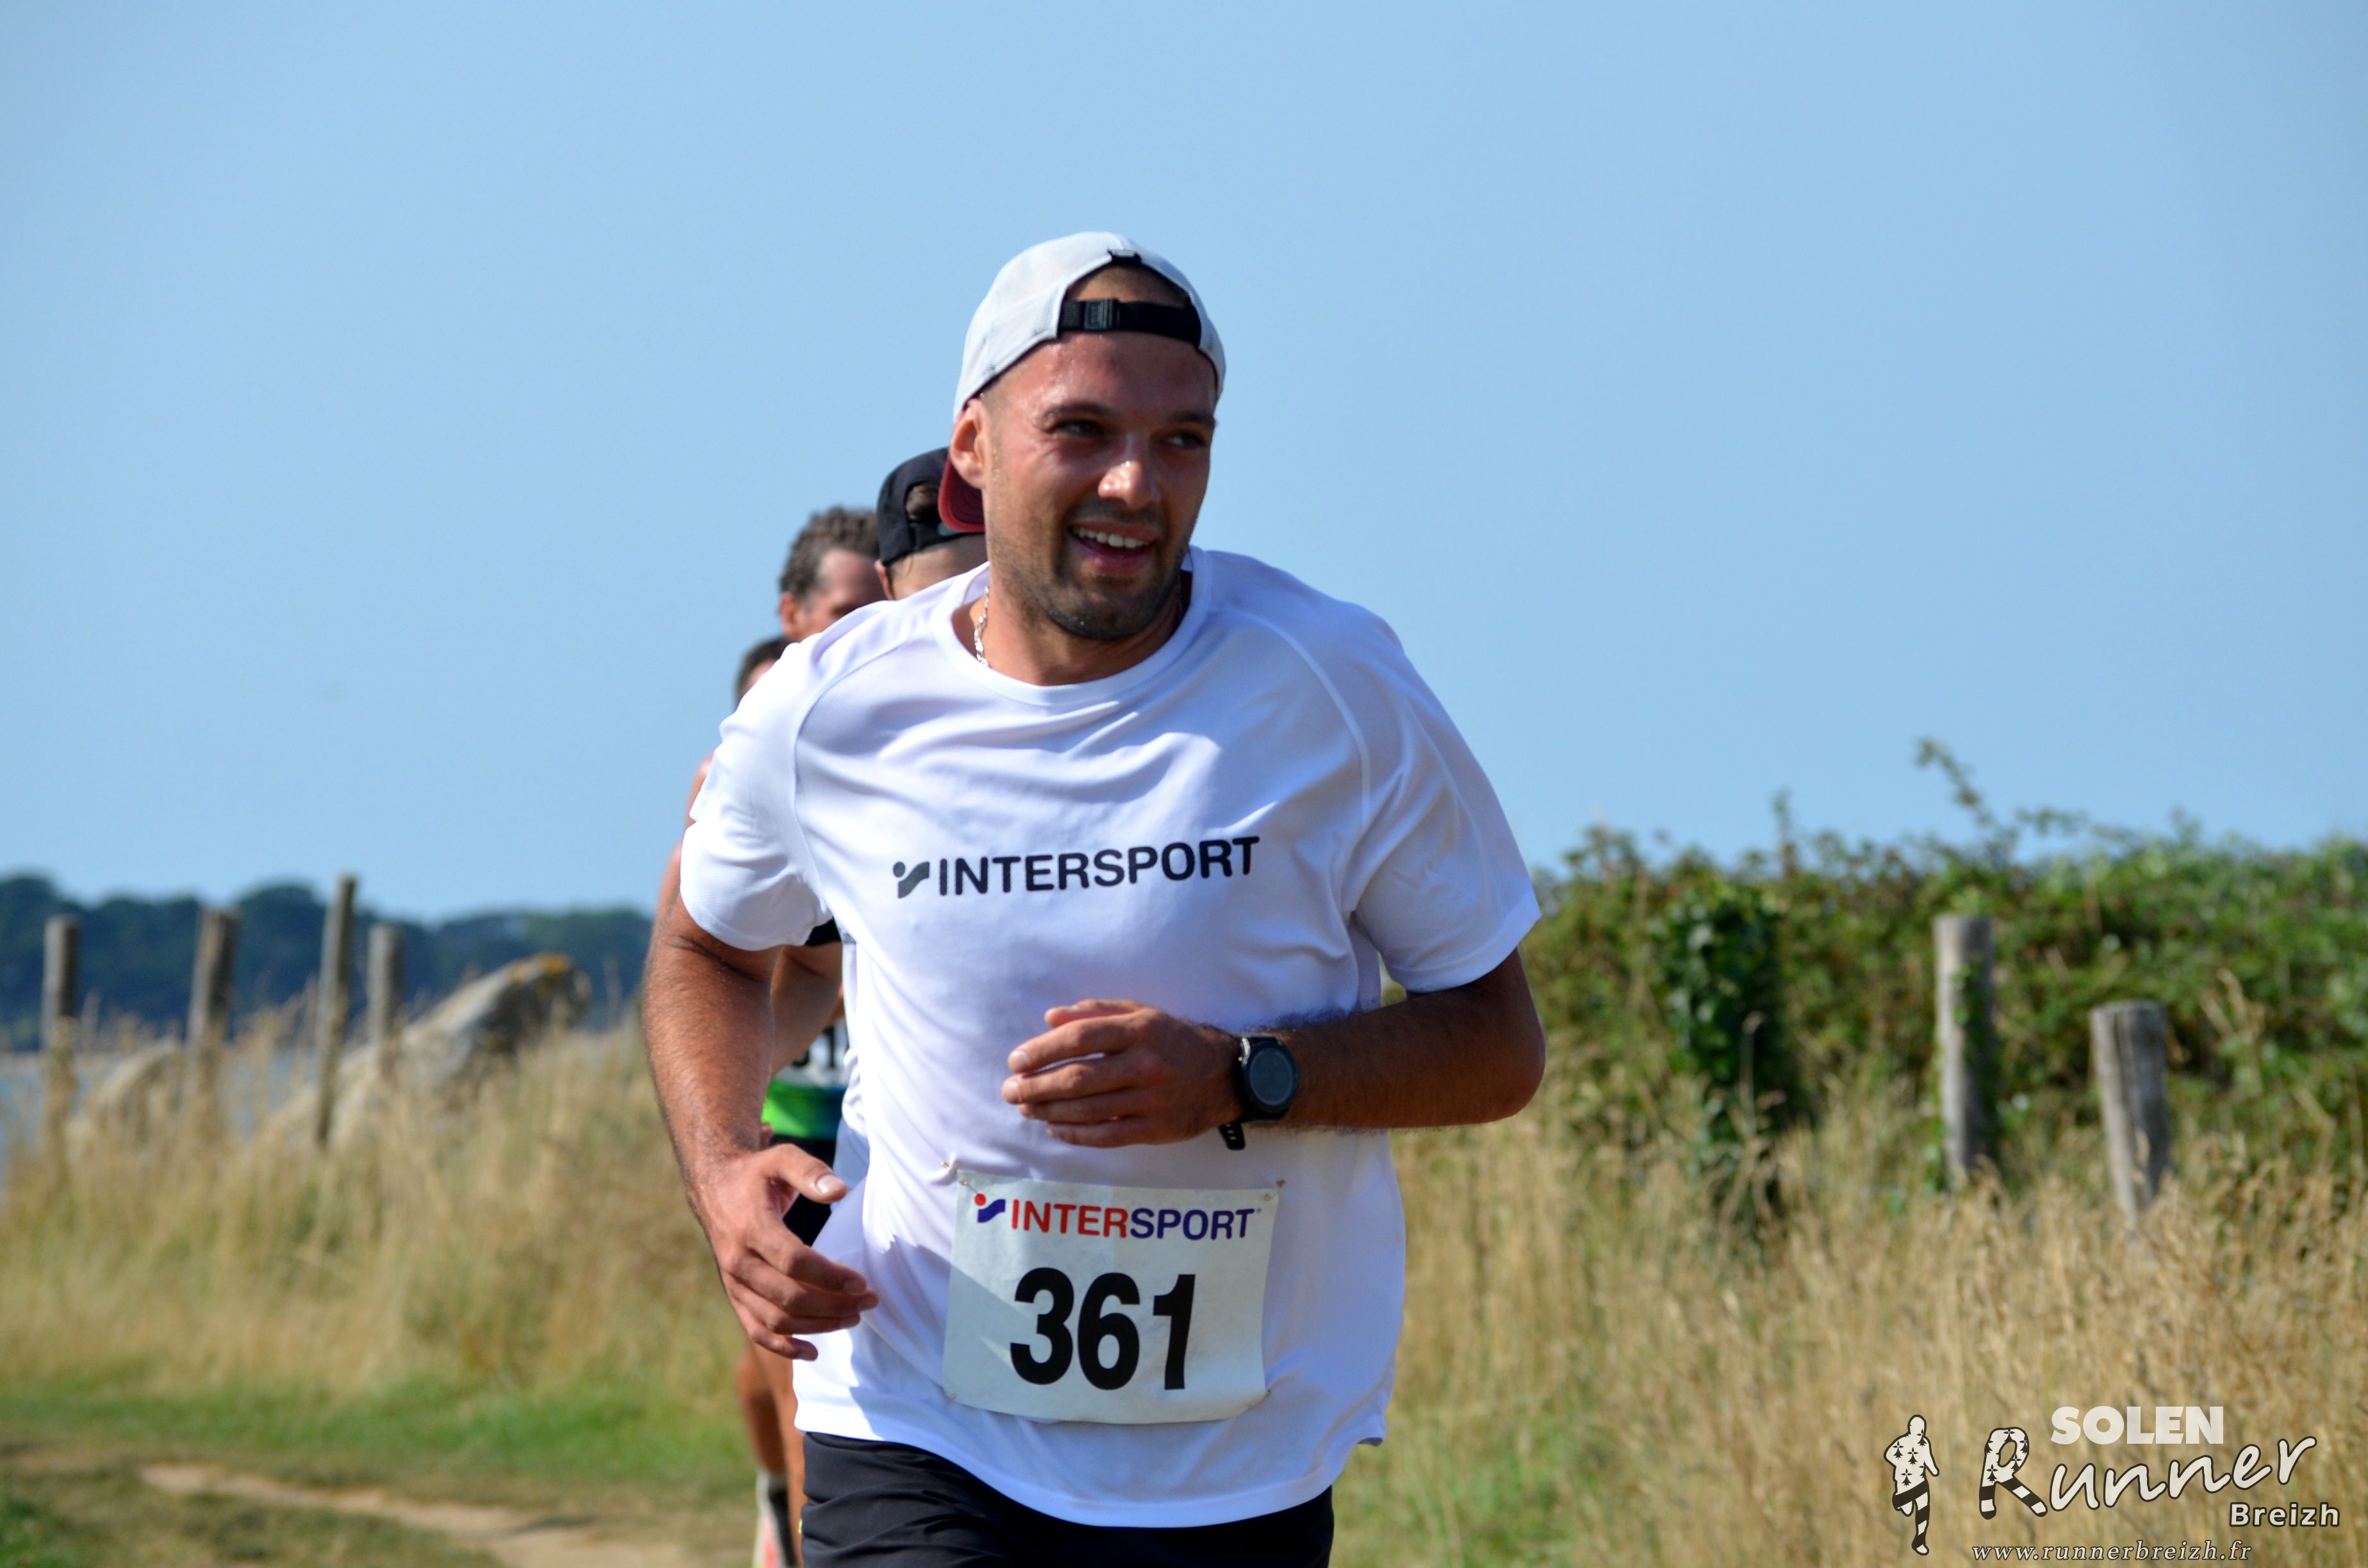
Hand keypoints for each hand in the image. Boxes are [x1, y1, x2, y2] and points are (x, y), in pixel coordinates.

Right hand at [691, 1142, 876, 1359]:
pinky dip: (783, 1347)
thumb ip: (811, 1171)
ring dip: (818, 1326)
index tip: (862, 1282)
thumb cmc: (757, 1173)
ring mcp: (733, 1283)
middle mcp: (738, 1261)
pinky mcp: (734, 1295)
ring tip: (854, 1317)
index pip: (794, 1262)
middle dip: (834, 1305)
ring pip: (776, 1320)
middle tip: (870, 1301)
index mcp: (751, 1228)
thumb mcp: (782, 1158)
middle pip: (789, 1297)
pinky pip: (756, 1330)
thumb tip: (841, 1191)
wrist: (713, 1187)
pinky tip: (814, 1351)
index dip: (830, 1276)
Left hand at [1002, 1000, 1241, 1147]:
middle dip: (1036, 1086)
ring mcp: (1152, 1100)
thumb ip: (1095, 1012)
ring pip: (1088, 1110)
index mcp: (1140, 1030)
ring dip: (1048, 1111)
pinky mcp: (1156, 1130)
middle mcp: (1146, 1064)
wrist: (1225, 1075)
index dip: (1042, 1050)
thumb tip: (1049, 1018)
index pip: (1080, 1038)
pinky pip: (1107, 1136)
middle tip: (1010, 1090)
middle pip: (1078, 1078)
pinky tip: (1054, 1127)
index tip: (1016, 1061)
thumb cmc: (1172, 1040)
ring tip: (1025, 1108)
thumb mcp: (1141, 1013)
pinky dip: (1075, 1134)